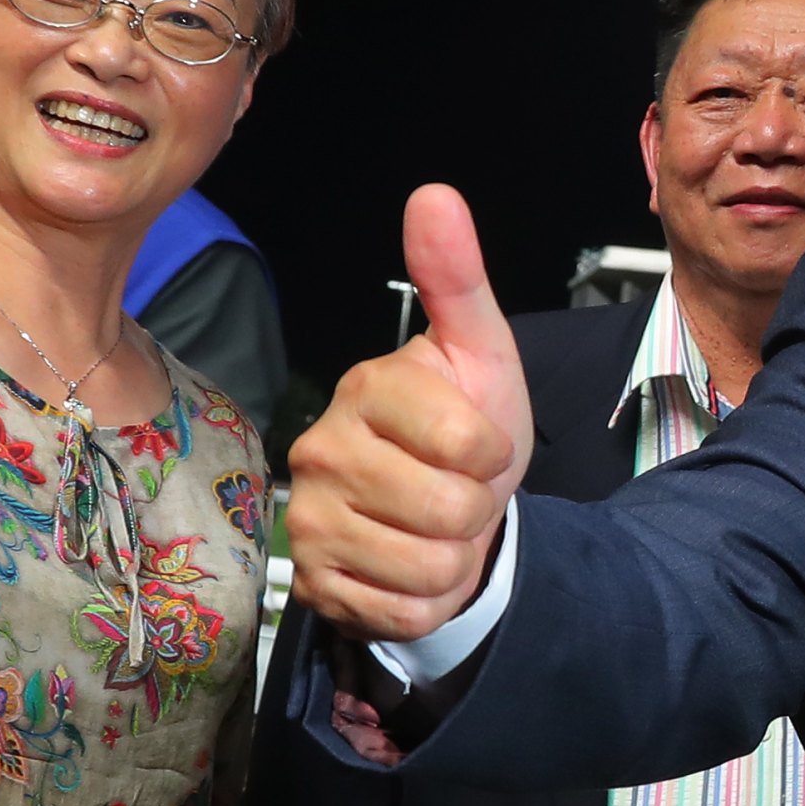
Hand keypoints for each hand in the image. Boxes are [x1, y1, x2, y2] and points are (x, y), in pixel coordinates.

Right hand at [286, 187, 530, 641]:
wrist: (450, 515)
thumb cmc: (466, 432)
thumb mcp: (481, 354)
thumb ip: (458, 279)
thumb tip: (434, 195)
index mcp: (369, 388)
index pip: (468, 440)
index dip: (495, 454)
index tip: (479, 445)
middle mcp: (323, 448)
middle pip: (449, 509)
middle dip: (475, 512)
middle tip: (456, 493)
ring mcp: (309, 518)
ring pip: (428, 566)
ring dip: (452, 558)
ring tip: (435, 529)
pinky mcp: (313, 580)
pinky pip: (401, 610)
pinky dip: (425, 600)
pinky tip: (409, 566)